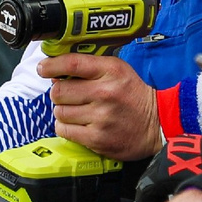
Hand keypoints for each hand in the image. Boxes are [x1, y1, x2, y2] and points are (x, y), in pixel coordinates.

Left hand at [42, 53, 162, 161]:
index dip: (51, 65)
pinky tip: (78, 124)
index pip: (71, 63)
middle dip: (59, 93)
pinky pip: (65, 130)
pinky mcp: (97, 138)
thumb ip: (90, 67)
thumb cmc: (134, 95)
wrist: (158, 123)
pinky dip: (66, 127)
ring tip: (77, 110)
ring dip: (63, 111)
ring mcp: (101, 117)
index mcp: (111, 71)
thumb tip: (56, 72)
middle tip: (68, 95)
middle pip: (59, 91)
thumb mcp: (118, 70)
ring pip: (60, 111)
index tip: (43, 68)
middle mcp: (105, 93)